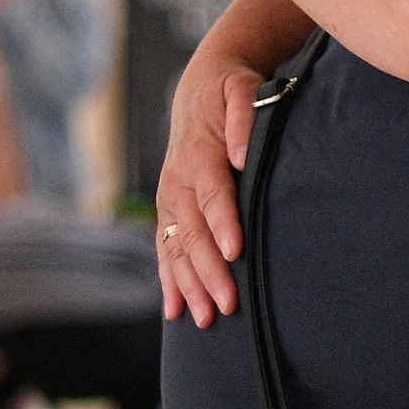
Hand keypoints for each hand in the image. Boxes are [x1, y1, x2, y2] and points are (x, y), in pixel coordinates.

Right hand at [155, 56, 262, 323]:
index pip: (213, 195)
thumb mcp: (241, 89)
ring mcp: (170, 200)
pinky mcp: (169, 211)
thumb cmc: (229, 92)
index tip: (234, 252)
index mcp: (199, 155)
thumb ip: (244, 117)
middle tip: (227, 304)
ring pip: (176, 248)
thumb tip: (243, 154)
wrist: (200, 90)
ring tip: (204, 319)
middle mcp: (178, 182)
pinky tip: (175, 311)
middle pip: (193, 233)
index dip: (222, 224)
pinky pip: (165, 249)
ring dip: (188, 285)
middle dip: (208, 271)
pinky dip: (169, 281)